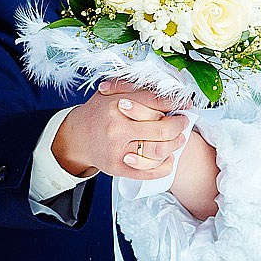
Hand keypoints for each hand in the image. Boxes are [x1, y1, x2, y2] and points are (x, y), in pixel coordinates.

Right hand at [52, 81, 188, 179]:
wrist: (76, 138)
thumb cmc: (98, 113)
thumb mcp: (111, 93)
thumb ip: (135, 88)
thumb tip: (166, 90)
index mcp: (117, 106)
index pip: (155, 103)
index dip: (175, 103)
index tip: (184, 104)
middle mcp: (117, 129)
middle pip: (161, 129)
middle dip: (179, 125)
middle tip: (183, 122)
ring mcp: (118, 151)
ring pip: (158, 151)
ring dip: (175, 145)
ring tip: (179, 139)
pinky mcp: (118, 168)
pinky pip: (148, 172)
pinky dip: (164, 166)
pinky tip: (169, 158)